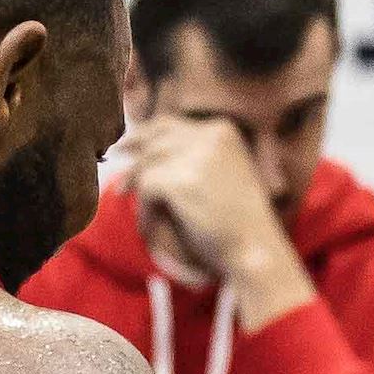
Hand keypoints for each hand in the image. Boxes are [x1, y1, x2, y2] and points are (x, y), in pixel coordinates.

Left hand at [123, 118, 306, 321]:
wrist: (255, 248)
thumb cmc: (240, 219)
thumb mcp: (224, 172)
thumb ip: (195, 155)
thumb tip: (146, 143)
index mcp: (223, 130)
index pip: (171, 124)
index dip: (146, 136)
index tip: (129, 147)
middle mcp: (211, 136)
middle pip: (155, 137)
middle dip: (134, 150)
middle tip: (117, 161)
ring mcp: (197, 156)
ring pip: (147, 162)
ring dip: (136, 184)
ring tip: (131, 202)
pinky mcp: (181, 180)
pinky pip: (146, 188)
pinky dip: (144, 209)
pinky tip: (148, 226)